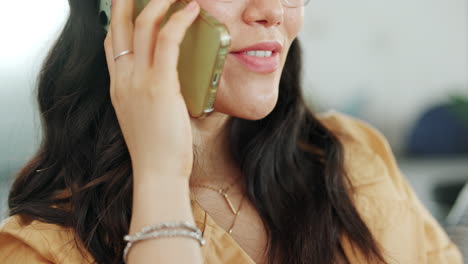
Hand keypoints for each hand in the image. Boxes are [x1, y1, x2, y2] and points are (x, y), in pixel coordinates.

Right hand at [103, 0, 199, 178]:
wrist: (156, 172)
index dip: (120, 17)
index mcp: (118, 87)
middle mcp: (122, 79)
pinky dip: (178, 21)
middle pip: (121, 25)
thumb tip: (169, 83)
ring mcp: (137, 81)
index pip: (112, 42)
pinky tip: (191, 10)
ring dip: (160, 2)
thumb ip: (149, 96)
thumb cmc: (157, 149)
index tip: (132, 4)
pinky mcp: (159, 86)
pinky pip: (166, 42)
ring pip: (143, 26)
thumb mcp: (144, 117)